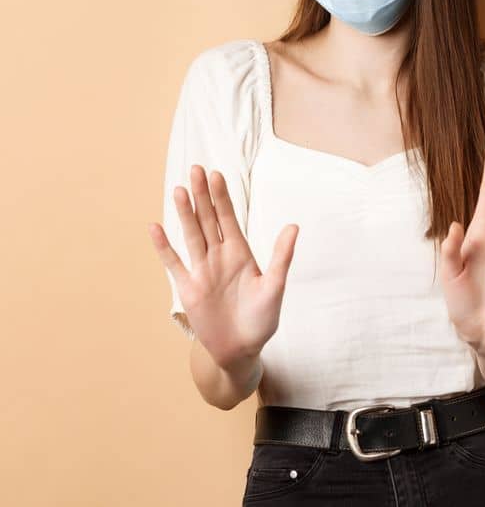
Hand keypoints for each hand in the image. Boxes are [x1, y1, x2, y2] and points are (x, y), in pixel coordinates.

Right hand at [148, 165, 297, 369]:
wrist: (242, 349)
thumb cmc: (262, 319)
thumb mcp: (275, 286)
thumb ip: (281, 257)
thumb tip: (293, 226)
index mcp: (241, 254)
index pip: (229, 219)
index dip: (223, 198)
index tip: (217, 174)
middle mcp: (219, 257)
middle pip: (208, 221)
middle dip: (202, 196)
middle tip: (196, 169)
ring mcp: (202, 271)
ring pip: (191, 236)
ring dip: (184, 214)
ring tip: (178, 190)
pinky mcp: (188, 288)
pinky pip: (174, 263)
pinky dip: (164, 247)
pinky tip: (155, 227)